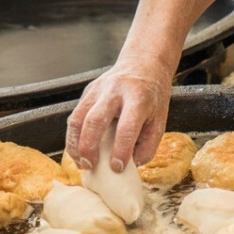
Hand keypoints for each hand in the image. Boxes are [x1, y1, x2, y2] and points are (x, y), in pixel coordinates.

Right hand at [66, 56, 172, 172]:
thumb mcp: (160, 121)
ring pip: (78, 117)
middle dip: (89, 147)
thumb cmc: (152, 97)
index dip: (121, 150)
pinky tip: (78, 150)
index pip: (127, 127)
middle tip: (90, 166)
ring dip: (75, 143)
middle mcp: (116, 91)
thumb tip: (129, 166)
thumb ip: (148, 146)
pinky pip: (76, 115)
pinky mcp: (88, 91)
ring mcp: (98, 89)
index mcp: (139, 98)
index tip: (117, 168)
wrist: (143, 65)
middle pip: (95, 120)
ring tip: (80, 162)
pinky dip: (74, 136)